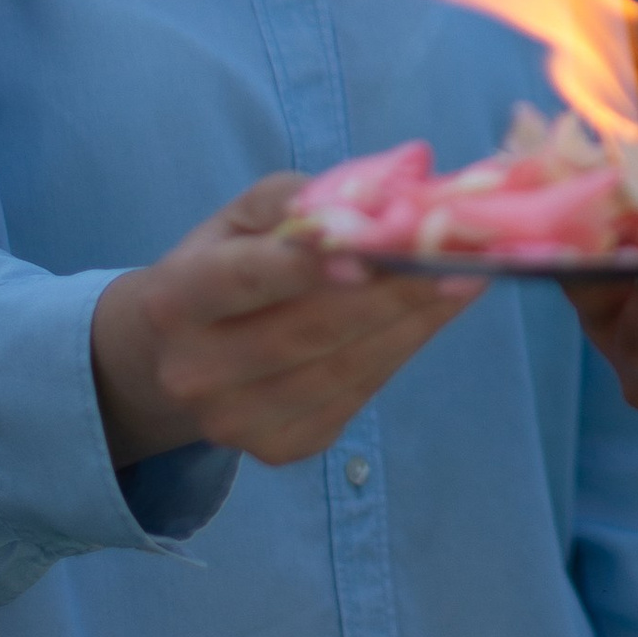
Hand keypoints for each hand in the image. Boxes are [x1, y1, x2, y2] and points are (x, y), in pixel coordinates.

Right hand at [91, 184, 485, 471]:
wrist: (171, 358)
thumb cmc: (223, 265)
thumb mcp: (243, 218)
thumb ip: (303, 198)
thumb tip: (387, 189)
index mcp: (175, 300)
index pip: (245, 279)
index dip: (310, 267)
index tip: (377, 248)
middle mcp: (195, 371)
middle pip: (306, 332)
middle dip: (392, 292)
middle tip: (462, 258)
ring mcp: (235, 420)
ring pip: (342, 370)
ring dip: (413, 322)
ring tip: (466, 278)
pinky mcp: (279, 447)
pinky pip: (355, 397)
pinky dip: (401, 350)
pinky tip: (433, 313)